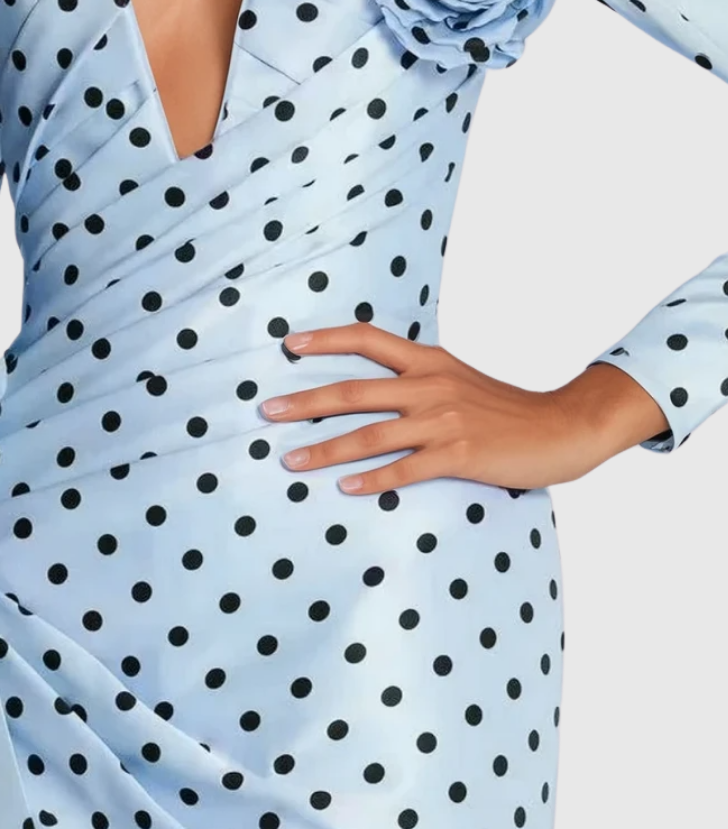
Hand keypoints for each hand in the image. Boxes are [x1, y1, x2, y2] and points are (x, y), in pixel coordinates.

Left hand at [258, 322, 630, 495]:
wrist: (560, 427)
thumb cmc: (504, 408)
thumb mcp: (457, 378)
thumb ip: (418, 377)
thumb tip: (373, 384)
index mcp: (429, 362)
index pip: (369, 339)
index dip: (327, 339)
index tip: (288, 343)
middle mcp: (430, 386)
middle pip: (354, 391)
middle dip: (305, 401)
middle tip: (266, 411)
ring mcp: (444, 421)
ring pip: (371, 435)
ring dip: (326, 451)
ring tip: (291, 462)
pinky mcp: (459, 455)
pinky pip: (405, 470)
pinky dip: (373, 480)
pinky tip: (345, 489)